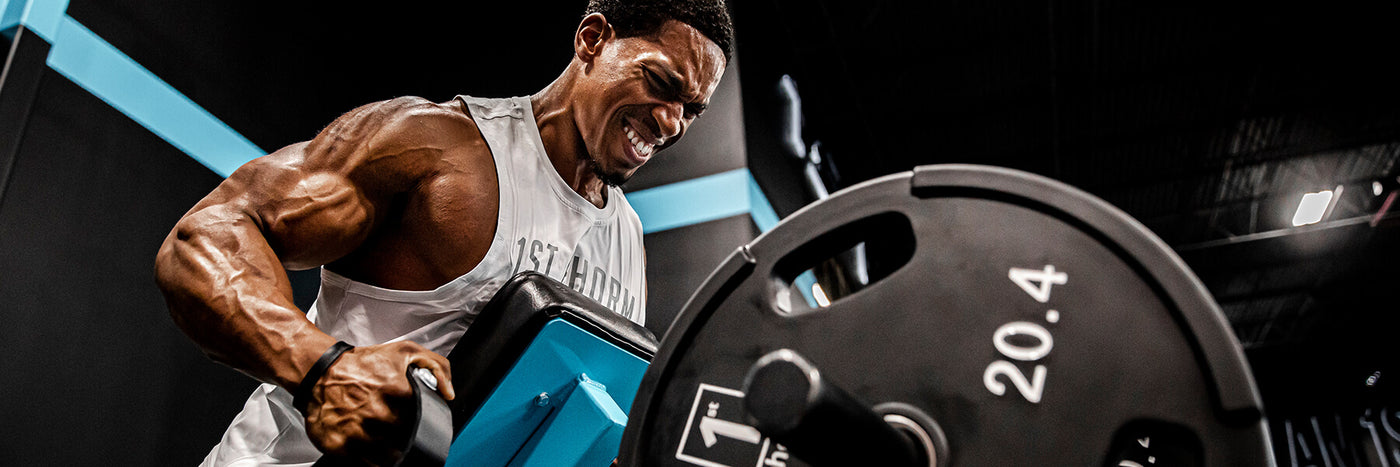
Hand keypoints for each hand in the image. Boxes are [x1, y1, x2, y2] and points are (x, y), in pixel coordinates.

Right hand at [303, 341, 454, 464]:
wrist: (319, 370)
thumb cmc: (361, 363)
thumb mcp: (405, 351)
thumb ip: (437, 366)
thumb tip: (448, 393)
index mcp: (397, 391)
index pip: (421, 418)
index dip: (419, 421)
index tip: (414, 420)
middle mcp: (377, 413)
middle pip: (404, 438)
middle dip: (403, 436)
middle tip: (394, 428)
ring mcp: (357, 432)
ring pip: (386, 456)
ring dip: (387, 452)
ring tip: (381, 438)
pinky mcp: (339, 445)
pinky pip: (362, 464)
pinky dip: (367, 460)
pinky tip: (366, 446)